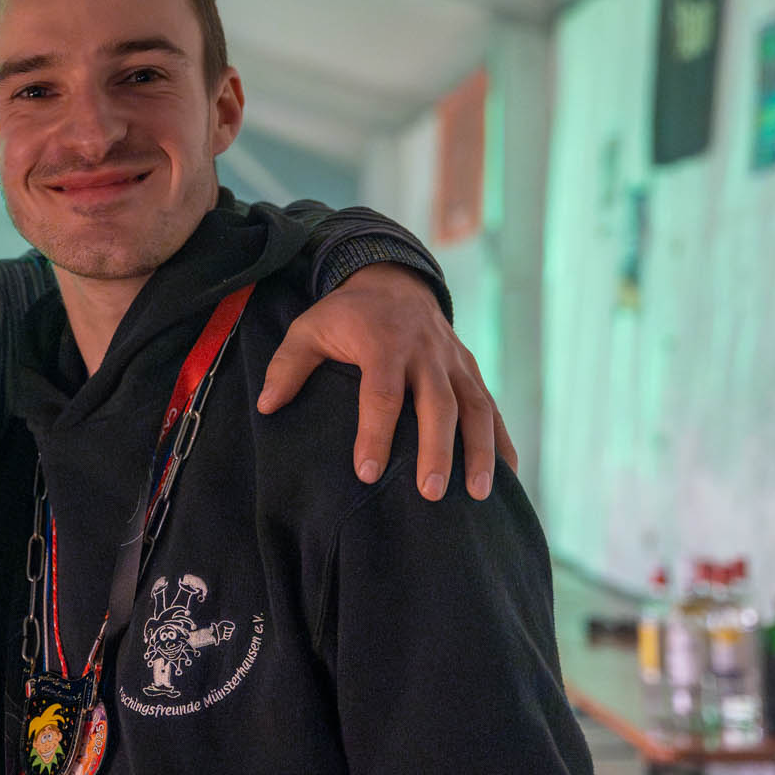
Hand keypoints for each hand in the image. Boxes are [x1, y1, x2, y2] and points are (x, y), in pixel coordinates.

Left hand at [255, 263, 514, 500]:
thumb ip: (288, 365)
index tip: (366, 473)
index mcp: (383, 342)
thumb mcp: (310, 327)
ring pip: (474, 407)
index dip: (374, 434)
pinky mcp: (472, 371)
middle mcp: (425, 353)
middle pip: (437, 404)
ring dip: (480, 451)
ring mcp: (454, 362)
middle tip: (430, 493)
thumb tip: (267, 406)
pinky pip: (492, 407)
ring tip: (477, 493)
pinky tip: (507, 475)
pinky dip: (503, 441)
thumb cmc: (347, 315)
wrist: (394, 281)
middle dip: (436, 450)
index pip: (382, 393)